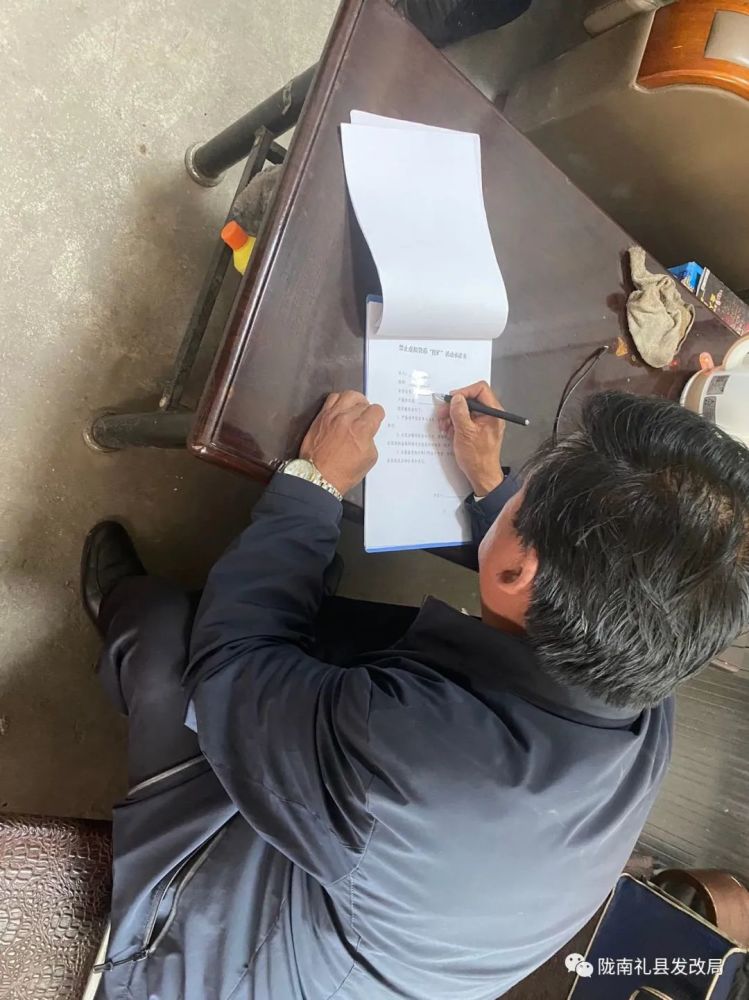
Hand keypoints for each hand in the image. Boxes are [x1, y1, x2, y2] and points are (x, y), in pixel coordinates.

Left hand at [300, 390, 384, 495]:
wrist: (319, 477)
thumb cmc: (342, 473)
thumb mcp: (369, 458)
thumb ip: (371, 439)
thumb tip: (368, 431)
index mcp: (361, 429)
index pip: (376, 410)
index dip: (378, 416)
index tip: (375, 420)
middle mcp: (346, 419)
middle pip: (362, 401)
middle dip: (367, 409)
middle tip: (365, 416)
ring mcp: (331, 416)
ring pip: (347, 395)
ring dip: (354, 401)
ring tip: (354, 408)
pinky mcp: (320, 418)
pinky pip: (331, 399)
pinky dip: (339, 401)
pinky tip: (341, 409)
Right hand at [438, 381, 504, 495]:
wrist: (481, 475)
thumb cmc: (478, 457)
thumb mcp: (465, 432)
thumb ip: (460, 413)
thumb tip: (456, 398)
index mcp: (493, 412)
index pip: (480, 389)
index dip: (464, 392)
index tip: (452, 400)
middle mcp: (490, 414)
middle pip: (470, 399)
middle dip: (454, 406)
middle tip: (443, 414)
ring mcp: (483, 421)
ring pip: (465, 409)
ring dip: (451, 416)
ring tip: (444, 426)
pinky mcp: (476, 428)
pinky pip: (464, 419)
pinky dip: (454, 423)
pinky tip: (449, 431)